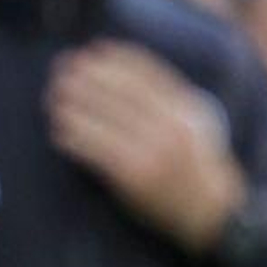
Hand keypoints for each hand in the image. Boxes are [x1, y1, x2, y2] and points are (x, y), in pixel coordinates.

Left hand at [46, 41, 246, 253]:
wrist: (212, 215)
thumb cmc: (196, 167)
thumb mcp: (196, 124)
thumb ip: (170, 97)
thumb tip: (126, 68)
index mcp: (183, 110)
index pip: (142, 71)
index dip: (111, 59)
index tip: (90, 52)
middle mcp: (169, 127)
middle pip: (115, 89)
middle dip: (82, 75)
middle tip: (60, 71)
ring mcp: (151, 151)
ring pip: (99, 116)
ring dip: (70, 105)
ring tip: (54, 101)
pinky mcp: (133, 176)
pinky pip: (94, 149)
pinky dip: (72, 138)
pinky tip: (60, 134)